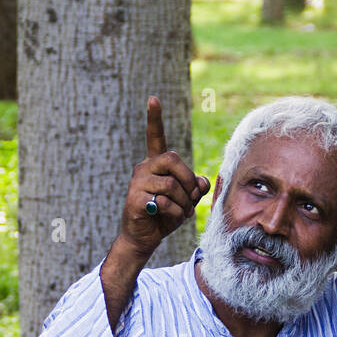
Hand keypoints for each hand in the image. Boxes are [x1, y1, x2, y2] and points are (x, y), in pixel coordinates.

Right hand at [115, 96, 210, 260]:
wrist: (145, 238)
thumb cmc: (164, 216)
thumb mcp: (186, 200)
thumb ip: (196, 187)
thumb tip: (202, 182)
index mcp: (155, 164)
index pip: (155, 137)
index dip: (154, 118)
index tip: (153, 99)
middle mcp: (144, 168)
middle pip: (174, 159)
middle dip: (188, 180)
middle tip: (191, 197)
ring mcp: (137, 183)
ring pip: (171, 185)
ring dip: (183, 203)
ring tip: (181, 212)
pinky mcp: (134, 199)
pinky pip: (164, 201)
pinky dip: (175, 214)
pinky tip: (169, 219)